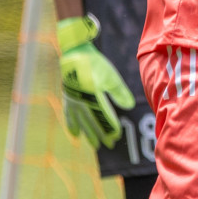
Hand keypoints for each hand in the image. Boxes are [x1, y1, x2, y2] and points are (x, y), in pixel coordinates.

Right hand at [58, 16, 134, 148]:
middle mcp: (81, 100)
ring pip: (81, 122)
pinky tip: (75, 135)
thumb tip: (129, 106)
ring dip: (88, 134)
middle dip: (102, 134)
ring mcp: (73, 101)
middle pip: (93, 122)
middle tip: (110, 145)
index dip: (110, 127)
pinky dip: (72, 126)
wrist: (74, 53)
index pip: (103, 116)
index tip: (116, 136)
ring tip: (95, 145)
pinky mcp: (68, 99)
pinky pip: (69, 116)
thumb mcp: (111, 76)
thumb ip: (120, 92)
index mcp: (93, 95)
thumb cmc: (96, 64)